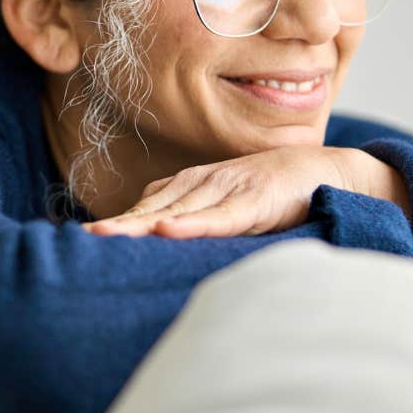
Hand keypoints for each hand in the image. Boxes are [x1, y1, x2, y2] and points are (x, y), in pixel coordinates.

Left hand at [84, 146, 411, 238]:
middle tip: (81, 240)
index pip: (147, 206)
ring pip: (177, 211)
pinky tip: (167, 231)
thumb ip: (200, 220)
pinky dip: (193, 224)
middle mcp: (206, 184)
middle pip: (152, 208)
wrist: (330, 171)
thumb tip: (162, 241)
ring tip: (106, 236)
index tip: (84, 239)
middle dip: (118, 224)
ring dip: (140, 223)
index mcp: (196, 185)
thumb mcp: (232, 207)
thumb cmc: (279, 193)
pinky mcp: (256, 202)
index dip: (118, 222)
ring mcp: (230, 190)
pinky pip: (220, 216)